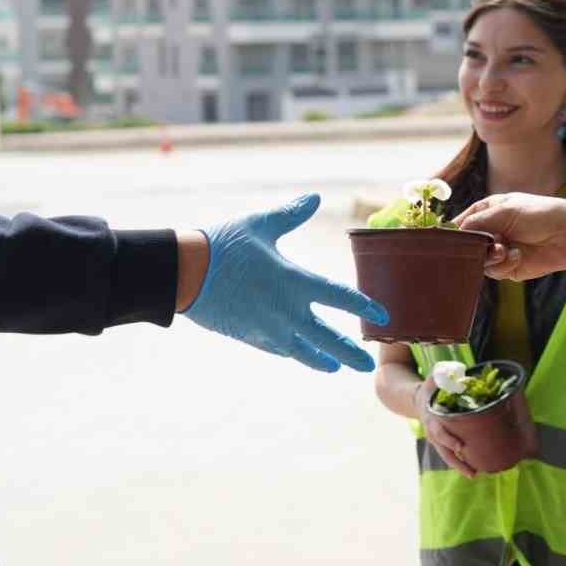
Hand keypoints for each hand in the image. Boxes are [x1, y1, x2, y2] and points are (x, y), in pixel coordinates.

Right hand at [182, 194, 388, 371]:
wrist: (183, 273)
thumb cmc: (223, 244)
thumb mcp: (261, 224)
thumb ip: (291, 214)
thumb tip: (315, 198)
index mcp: (294, 281)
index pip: (340, 298)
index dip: (364, 306)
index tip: (382, 315)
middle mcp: (286, 310)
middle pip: (327, 337)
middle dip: (349, 352)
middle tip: (366, 366)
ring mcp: (268, 327)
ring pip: (303, 351)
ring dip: (322, 360)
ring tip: (337, 368)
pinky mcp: (249, 335)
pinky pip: (278, 349)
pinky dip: (293, 352)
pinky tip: (300, 355)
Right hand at [415, 376, 474, 478]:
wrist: (416, 401)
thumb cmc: (428, 390)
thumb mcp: (430, 382)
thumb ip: (438, 378)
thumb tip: (451, 371)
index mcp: (431, 419)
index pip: (439, 432)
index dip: (448, 440)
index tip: (459, 446)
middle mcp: (433, 433)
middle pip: (444, 451)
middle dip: (457, 462)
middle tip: (472, 471)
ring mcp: (437, 440)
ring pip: (447, 457)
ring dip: (460, 467)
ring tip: (475, 475)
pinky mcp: (442, 443)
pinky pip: (450, 455)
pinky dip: (461, 463)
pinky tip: (475, 469)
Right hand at [456, 194, 565, 279]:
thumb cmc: (538, 214)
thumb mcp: (504, 211)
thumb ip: (476, 222)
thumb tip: (455, 233)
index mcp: (486, 212)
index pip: (459, 224)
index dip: (452, 234)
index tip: (446, 242)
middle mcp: (489, 232)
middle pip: (465, 247)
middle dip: (473, 249)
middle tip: (485, 245)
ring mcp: (498, 251)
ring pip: (478, 262)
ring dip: (492, 257)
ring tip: (505, 250)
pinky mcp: (508, 267)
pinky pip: (495, 272)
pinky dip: (505, 265)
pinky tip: (518, 255)